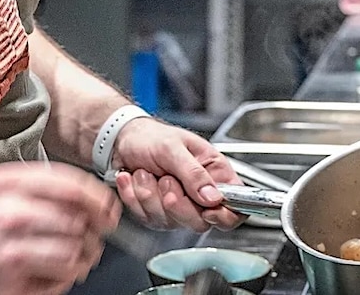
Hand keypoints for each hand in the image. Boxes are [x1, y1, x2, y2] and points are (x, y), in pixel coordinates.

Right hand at [0, 161, 120, 294]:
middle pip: (77, 222)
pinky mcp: (11, 285)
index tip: (107, 208)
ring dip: (82, 257)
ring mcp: (11, 253)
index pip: (71, 187)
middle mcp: (11, 216)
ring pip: (73, 254)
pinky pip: (58, 282)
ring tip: (76, 255)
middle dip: (92, 231)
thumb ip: (35, 183)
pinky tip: (52, 271)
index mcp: (8, 185)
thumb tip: (82, 195)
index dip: (98, 199)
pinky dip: (64, 278)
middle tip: (91, 235)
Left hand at [110, 119, 243, 231]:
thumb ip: (193, 173)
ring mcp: (178, 206)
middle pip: (200, 222)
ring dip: (150, 194)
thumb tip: (214, 197)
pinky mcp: (157, 212)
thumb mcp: (173, 148)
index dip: (224, 215)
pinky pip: (147, 217)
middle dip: (176, 203)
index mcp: (215, 174)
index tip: (206, 209)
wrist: (123, 139)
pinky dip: (135, 197)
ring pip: (170, 221)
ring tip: (145, 172)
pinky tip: (133, 179)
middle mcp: (199, 194)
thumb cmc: (151, 137)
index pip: (235, 208)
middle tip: (165, 179)